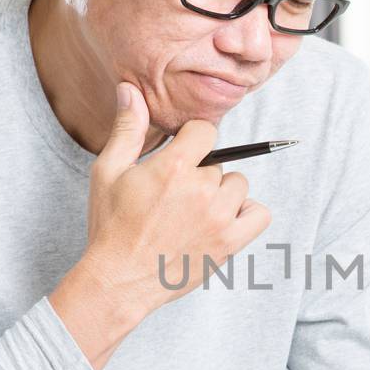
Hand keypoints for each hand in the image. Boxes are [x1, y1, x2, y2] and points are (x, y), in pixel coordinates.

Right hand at [51, 82, 269, 367]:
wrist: (118, 280)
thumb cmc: (111, 226)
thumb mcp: (108, 171)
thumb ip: (127, 129)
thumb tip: (130, 89)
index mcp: (173, 167)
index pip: (205, 131)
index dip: (191, 141)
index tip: (178, 158)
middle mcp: (201, 190)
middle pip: (219, 162)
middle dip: (200, 173)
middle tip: (174, 196)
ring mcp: (219, 218)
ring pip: (237, 185)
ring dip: (222, 193)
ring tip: (194, 210)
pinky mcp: (230, 243)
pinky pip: (260, 214)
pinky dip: (247, 213)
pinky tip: (222, 219)